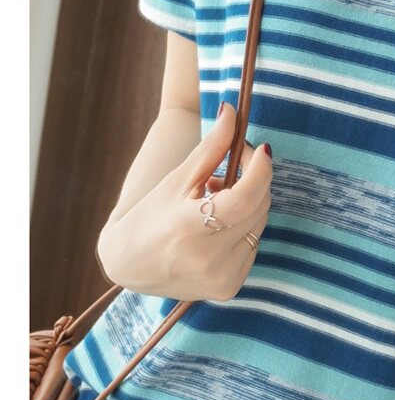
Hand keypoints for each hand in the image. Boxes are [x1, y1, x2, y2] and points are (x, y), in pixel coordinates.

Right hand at [98, 103, 272, 301]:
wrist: (129, 266)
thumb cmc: (149, 216)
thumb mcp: (177, 180)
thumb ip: (211, 148)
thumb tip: (231, 111)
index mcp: (189, 229)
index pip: (245, 198)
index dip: (259, 170)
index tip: (260, 148)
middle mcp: (209, 260)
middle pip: (258, 207)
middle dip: (253, 180)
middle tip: (230, 168)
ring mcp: (221, 278)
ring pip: (259, 225)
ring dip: (248, 204)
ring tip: (214, 197)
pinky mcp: (229, 288)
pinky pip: (253, 245)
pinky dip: (244, 228)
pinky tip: (219, 224)